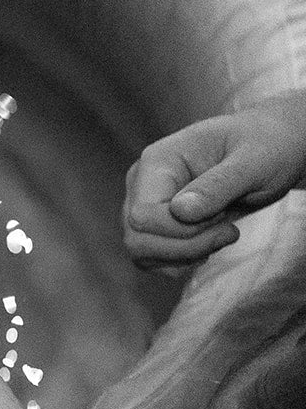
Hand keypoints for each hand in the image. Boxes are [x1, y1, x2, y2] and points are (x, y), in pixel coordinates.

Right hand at [123, 98, 305, 270]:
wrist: (272, 148)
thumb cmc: (266, 147)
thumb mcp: (253, 162)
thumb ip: (218, 185)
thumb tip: (179, 212)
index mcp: (157, 162)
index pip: (143, 214)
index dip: (182, 230)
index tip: (225, 219)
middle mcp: (141, 184)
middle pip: (136, 238)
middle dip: (187, 247)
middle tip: (229, 232)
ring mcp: (146, 205)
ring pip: (141, 253)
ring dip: (186, 256)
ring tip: (222, 235)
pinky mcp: (156, 224)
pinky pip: (152, 258)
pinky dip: (183, 261)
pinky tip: (210, 243)